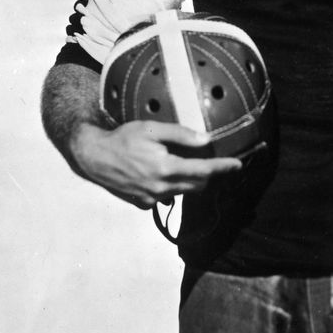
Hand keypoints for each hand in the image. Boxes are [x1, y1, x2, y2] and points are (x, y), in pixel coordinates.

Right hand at [70, 120, 242, 207]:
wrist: (94, 158)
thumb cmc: (123, 139)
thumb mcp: (151, 129)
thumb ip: (180, 134)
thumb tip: (205, 140)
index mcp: (165, 168)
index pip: (203, 171)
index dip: (223, 167)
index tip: (238, 164)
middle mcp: (161, 188)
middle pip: (197, 185)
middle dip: (207, 174)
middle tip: (210, 161)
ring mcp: (152, 199)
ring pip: (183, 192)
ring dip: (189, 180)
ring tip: (182, 163)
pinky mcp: (144, 204)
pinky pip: (167, 198)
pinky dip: (171, 187)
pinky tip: (162, 174)